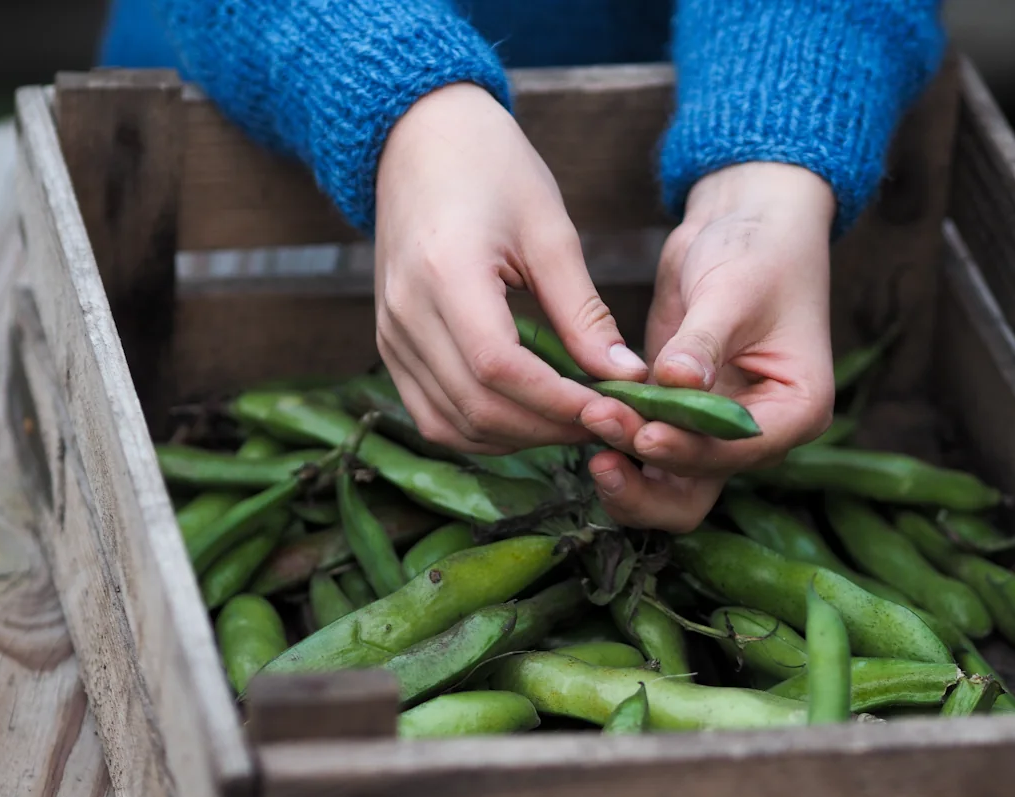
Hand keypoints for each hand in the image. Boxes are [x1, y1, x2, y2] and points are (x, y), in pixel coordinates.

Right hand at [373, 83, 647, 453]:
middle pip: (477, 407)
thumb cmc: (492, 168)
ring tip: (575, 422)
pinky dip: (482, 430)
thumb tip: (625, 375)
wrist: (419, 140)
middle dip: (550, 428)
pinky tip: (528, 417)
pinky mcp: (389, 347)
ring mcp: (389, 336)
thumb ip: (583, 311)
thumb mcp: (550, 230)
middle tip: (610, 424)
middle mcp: (404, 314)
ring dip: (518, 438)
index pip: (500, 368)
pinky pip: (432, 415)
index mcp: (445, 273)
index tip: (616, 410)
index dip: (559, 402)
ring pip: (451, 425)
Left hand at [579, 162, 836, 530]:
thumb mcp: (734, 290)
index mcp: (795, 411)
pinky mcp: (675, 419)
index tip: (642, 432)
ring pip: (662, 488)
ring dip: (622, 471)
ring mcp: (712, 435)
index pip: (735, 454)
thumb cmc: (756, 250)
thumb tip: (676, 380)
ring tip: (587, 424)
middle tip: (600, 436)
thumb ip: (703, 342)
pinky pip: (641, 455)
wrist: (742, 224)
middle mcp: (756, 437)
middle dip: (644, 479)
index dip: (686, 450)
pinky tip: (582, 414)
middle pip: (695, 495)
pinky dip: (614, 444)